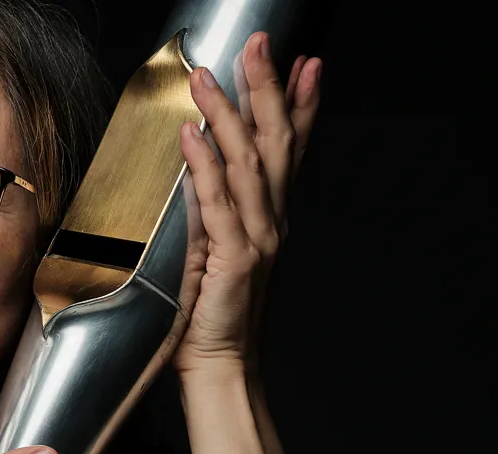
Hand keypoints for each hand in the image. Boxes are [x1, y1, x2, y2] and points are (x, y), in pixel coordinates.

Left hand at [170, 32, 322, 376]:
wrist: (217, 366)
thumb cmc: (209, 313)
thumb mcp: (214, 247)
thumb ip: (212, 206)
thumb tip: (197, 160)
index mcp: (271, 218)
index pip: (292, 150)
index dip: (302, 104)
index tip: (306, 62)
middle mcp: (272, 223)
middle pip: (276, 143)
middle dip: (268, 89)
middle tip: (260, 43)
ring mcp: (258, 240)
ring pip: (247, 164)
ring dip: (227, 115)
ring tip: (207, 76)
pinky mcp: (234, 260)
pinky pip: (218, 204)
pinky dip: (204, 166)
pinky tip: (191, 135)